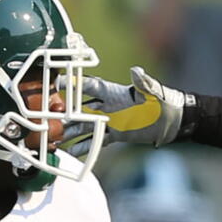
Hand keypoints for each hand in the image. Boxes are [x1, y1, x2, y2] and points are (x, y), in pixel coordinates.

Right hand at [66, 66, 188, 153]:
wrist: (174, 121)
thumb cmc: (165, 101)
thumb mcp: (154, 91)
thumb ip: (143, 82)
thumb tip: (136, 70)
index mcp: (114, 91)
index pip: (88, 86)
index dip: (73, 85)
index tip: (57, 85)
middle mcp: (108, 106)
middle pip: (80, 108)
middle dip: (64, 112)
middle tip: (47, 117)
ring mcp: (111, 120)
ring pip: (84, 126)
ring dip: (70, 131)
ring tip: (54, 137)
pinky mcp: (116, 134)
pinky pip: (97, 140)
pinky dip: (85, 146)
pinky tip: (72, 151)